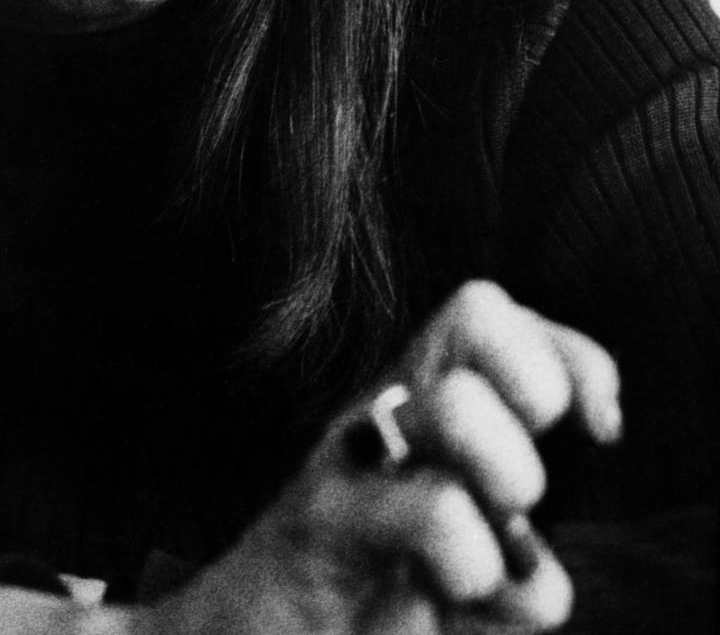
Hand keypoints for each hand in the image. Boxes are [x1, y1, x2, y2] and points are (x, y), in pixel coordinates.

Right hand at [147, 282, 621, 634]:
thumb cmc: (352, 609)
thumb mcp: (455, 571)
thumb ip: (508, 554)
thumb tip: (540, 576)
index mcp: (415, 406)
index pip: (498, 315)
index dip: (573, 357)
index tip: (597, 430)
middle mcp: (381, 411)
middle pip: (480, 313)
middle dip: (534, 396)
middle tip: (513, 492)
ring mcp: (346, 460)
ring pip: (461, 407)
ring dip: (501, 485)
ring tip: (471, 554)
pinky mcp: (320, 523)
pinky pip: (437, 514)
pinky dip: (468, 568)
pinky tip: (428, 602)